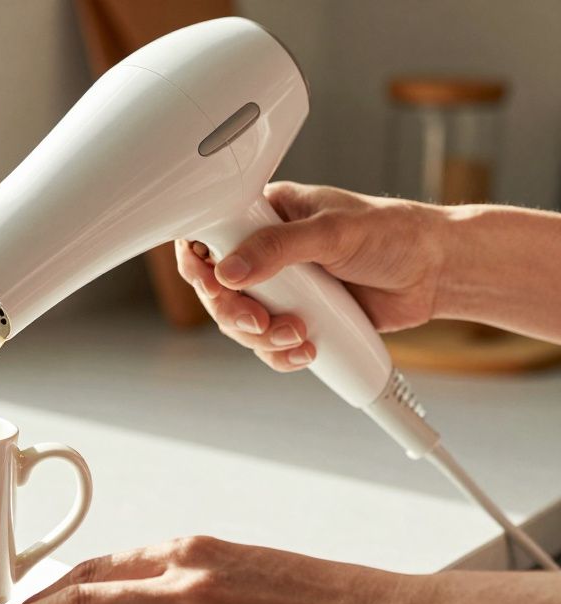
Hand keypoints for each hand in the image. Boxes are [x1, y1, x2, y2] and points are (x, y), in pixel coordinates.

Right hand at [175, 182, 445, 371]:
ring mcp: (279, 288)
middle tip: (260, 321)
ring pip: (240, 323)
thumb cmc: (393, 233)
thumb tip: (229, 270)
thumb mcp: (332, 232)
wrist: (436, 272)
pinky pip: (268, 345)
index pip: (208, 234)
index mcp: (265, 215)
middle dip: (235, 313)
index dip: (200, 264)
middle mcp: (264, 252)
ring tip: (300, 335)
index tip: (212, 284)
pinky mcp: (296, 318)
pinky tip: (308, 349)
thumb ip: (278, 248)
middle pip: (217, 290)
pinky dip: (282, 354)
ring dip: (263, 338)